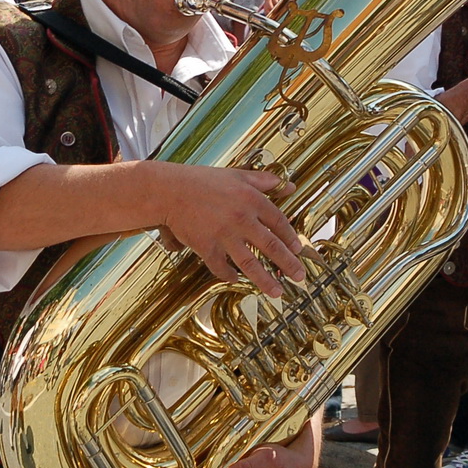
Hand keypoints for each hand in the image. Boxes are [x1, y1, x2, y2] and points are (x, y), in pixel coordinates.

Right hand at [156, 164, 303, 296]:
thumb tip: (290, 186)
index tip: (298, 250)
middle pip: (271, 246)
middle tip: (299, 277)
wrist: (168, 191)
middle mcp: (242, 218)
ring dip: (266, 280)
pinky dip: (229, 276)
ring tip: (277, 292)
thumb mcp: (237, 175)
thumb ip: (265, 181)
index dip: (291, 238)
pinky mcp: (206, 246)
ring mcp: (224, 235)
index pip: (279, 222)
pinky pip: (221, 267)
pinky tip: (235, 281)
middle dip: (288, 264)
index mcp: (251, 199)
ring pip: (250, 263)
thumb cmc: (202, 181)